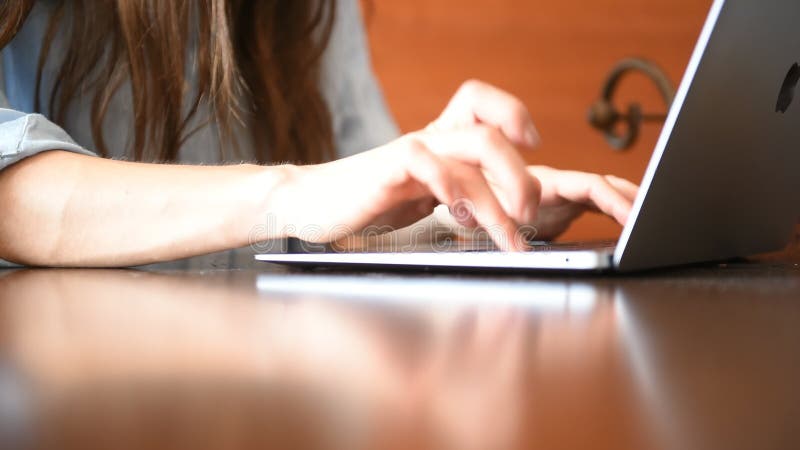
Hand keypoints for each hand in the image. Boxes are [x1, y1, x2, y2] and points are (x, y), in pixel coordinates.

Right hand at [264, 80, 635, 249]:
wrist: (312, 204)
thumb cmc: (371, 202)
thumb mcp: (424, 198)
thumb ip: (461, 200)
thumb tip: (502, 222)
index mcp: (442, 143)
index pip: (483, 105)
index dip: (514, 115)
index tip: (534, 147)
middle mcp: (433, 140)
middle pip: (491, 131)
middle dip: (522, 173)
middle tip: (531, 214)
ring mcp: (412, 151)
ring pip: (473, 146)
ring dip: (501, 191)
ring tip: (511, 229)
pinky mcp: (387, 168)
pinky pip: (425, 159)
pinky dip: (448, 183)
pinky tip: (456, 213)